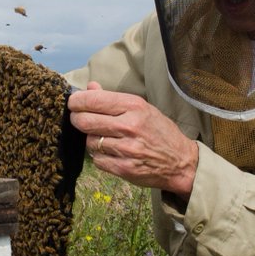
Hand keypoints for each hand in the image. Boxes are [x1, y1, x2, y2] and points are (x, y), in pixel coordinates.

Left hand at [68, 82, 198, 194]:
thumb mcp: (142, 108)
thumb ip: (114, 99)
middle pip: (85, 121)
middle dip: (77, 119)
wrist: (181, 162)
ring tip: (103, 137)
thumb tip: (89, 87)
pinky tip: (110, 152)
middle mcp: (129, 126)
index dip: (77, 101)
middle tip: (78, 119)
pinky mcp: (123, 168)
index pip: (93, 100)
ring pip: (89, 141)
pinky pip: (97, 159)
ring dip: (91, 139)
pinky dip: (99, 156)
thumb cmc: (160, 131)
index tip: (74, 102)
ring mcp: (126, 149)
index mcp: (134, 106)